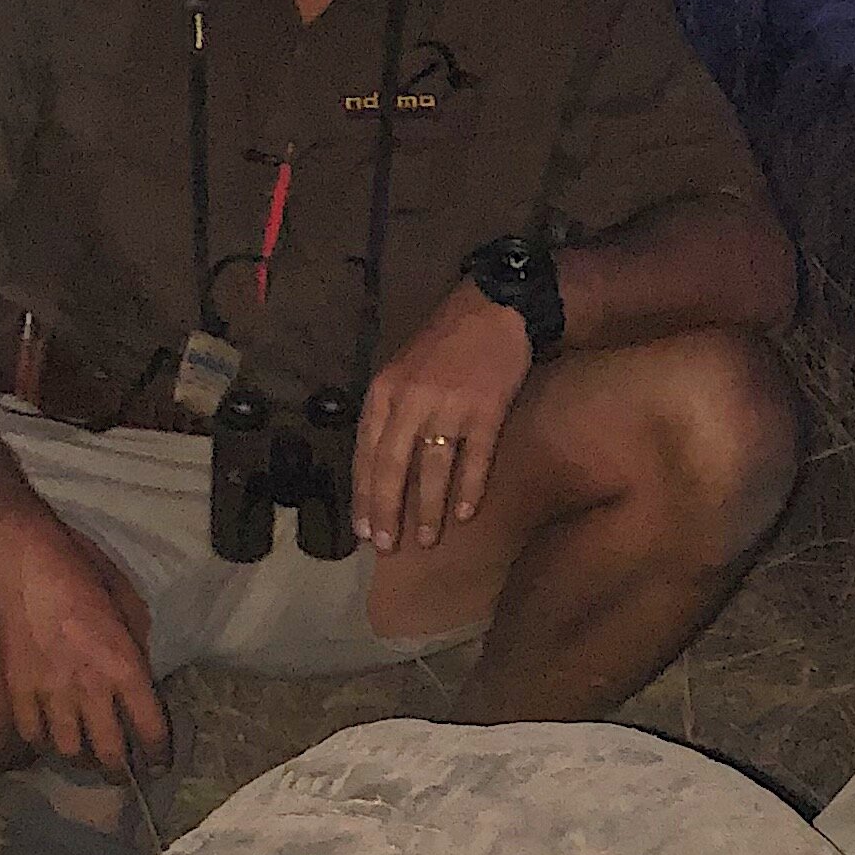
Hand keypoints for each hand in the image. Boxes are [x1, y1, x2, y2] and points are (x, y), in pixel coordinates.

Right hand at [0, 495, 165, 777]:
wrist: (21, 561)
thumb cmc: (80, 572)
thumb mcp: (126, 603)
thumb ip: (135, 645)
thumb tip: (140, 670)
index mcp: (123, 666)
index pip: (149, 727)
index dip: (158, 753)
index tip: (160, 763)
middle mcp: (89, 688)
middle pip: (110, 752)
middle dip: (121, 772)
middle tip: (124, 776)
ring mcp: (50, 693)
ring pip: (69, 752)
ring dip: (82, 763)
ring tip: (87, 762)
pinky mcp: (18, 689)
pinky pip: (32, 735)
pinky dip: (43, 745)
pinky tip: (50, 742)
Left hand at [354, 286, 534, 552]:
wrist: (492, 307)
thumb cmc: (443, 343)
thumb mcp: (400, 370)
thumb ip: (389, 413)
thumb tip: (380, 468)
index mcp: (384, 391)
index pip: (367, 452)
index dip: (364, 495)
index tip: (363, 530)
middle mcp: (411, 400)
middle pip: (393, 466)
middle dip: (388, 511)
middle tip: (387, 547)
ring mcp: (450, 405)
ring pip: (433, 468)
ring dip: (429, 509)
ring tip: (427, 539)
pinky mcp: (486, 409)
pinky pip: (475, 458)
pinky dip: (469, 488)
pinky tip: (465, 515)